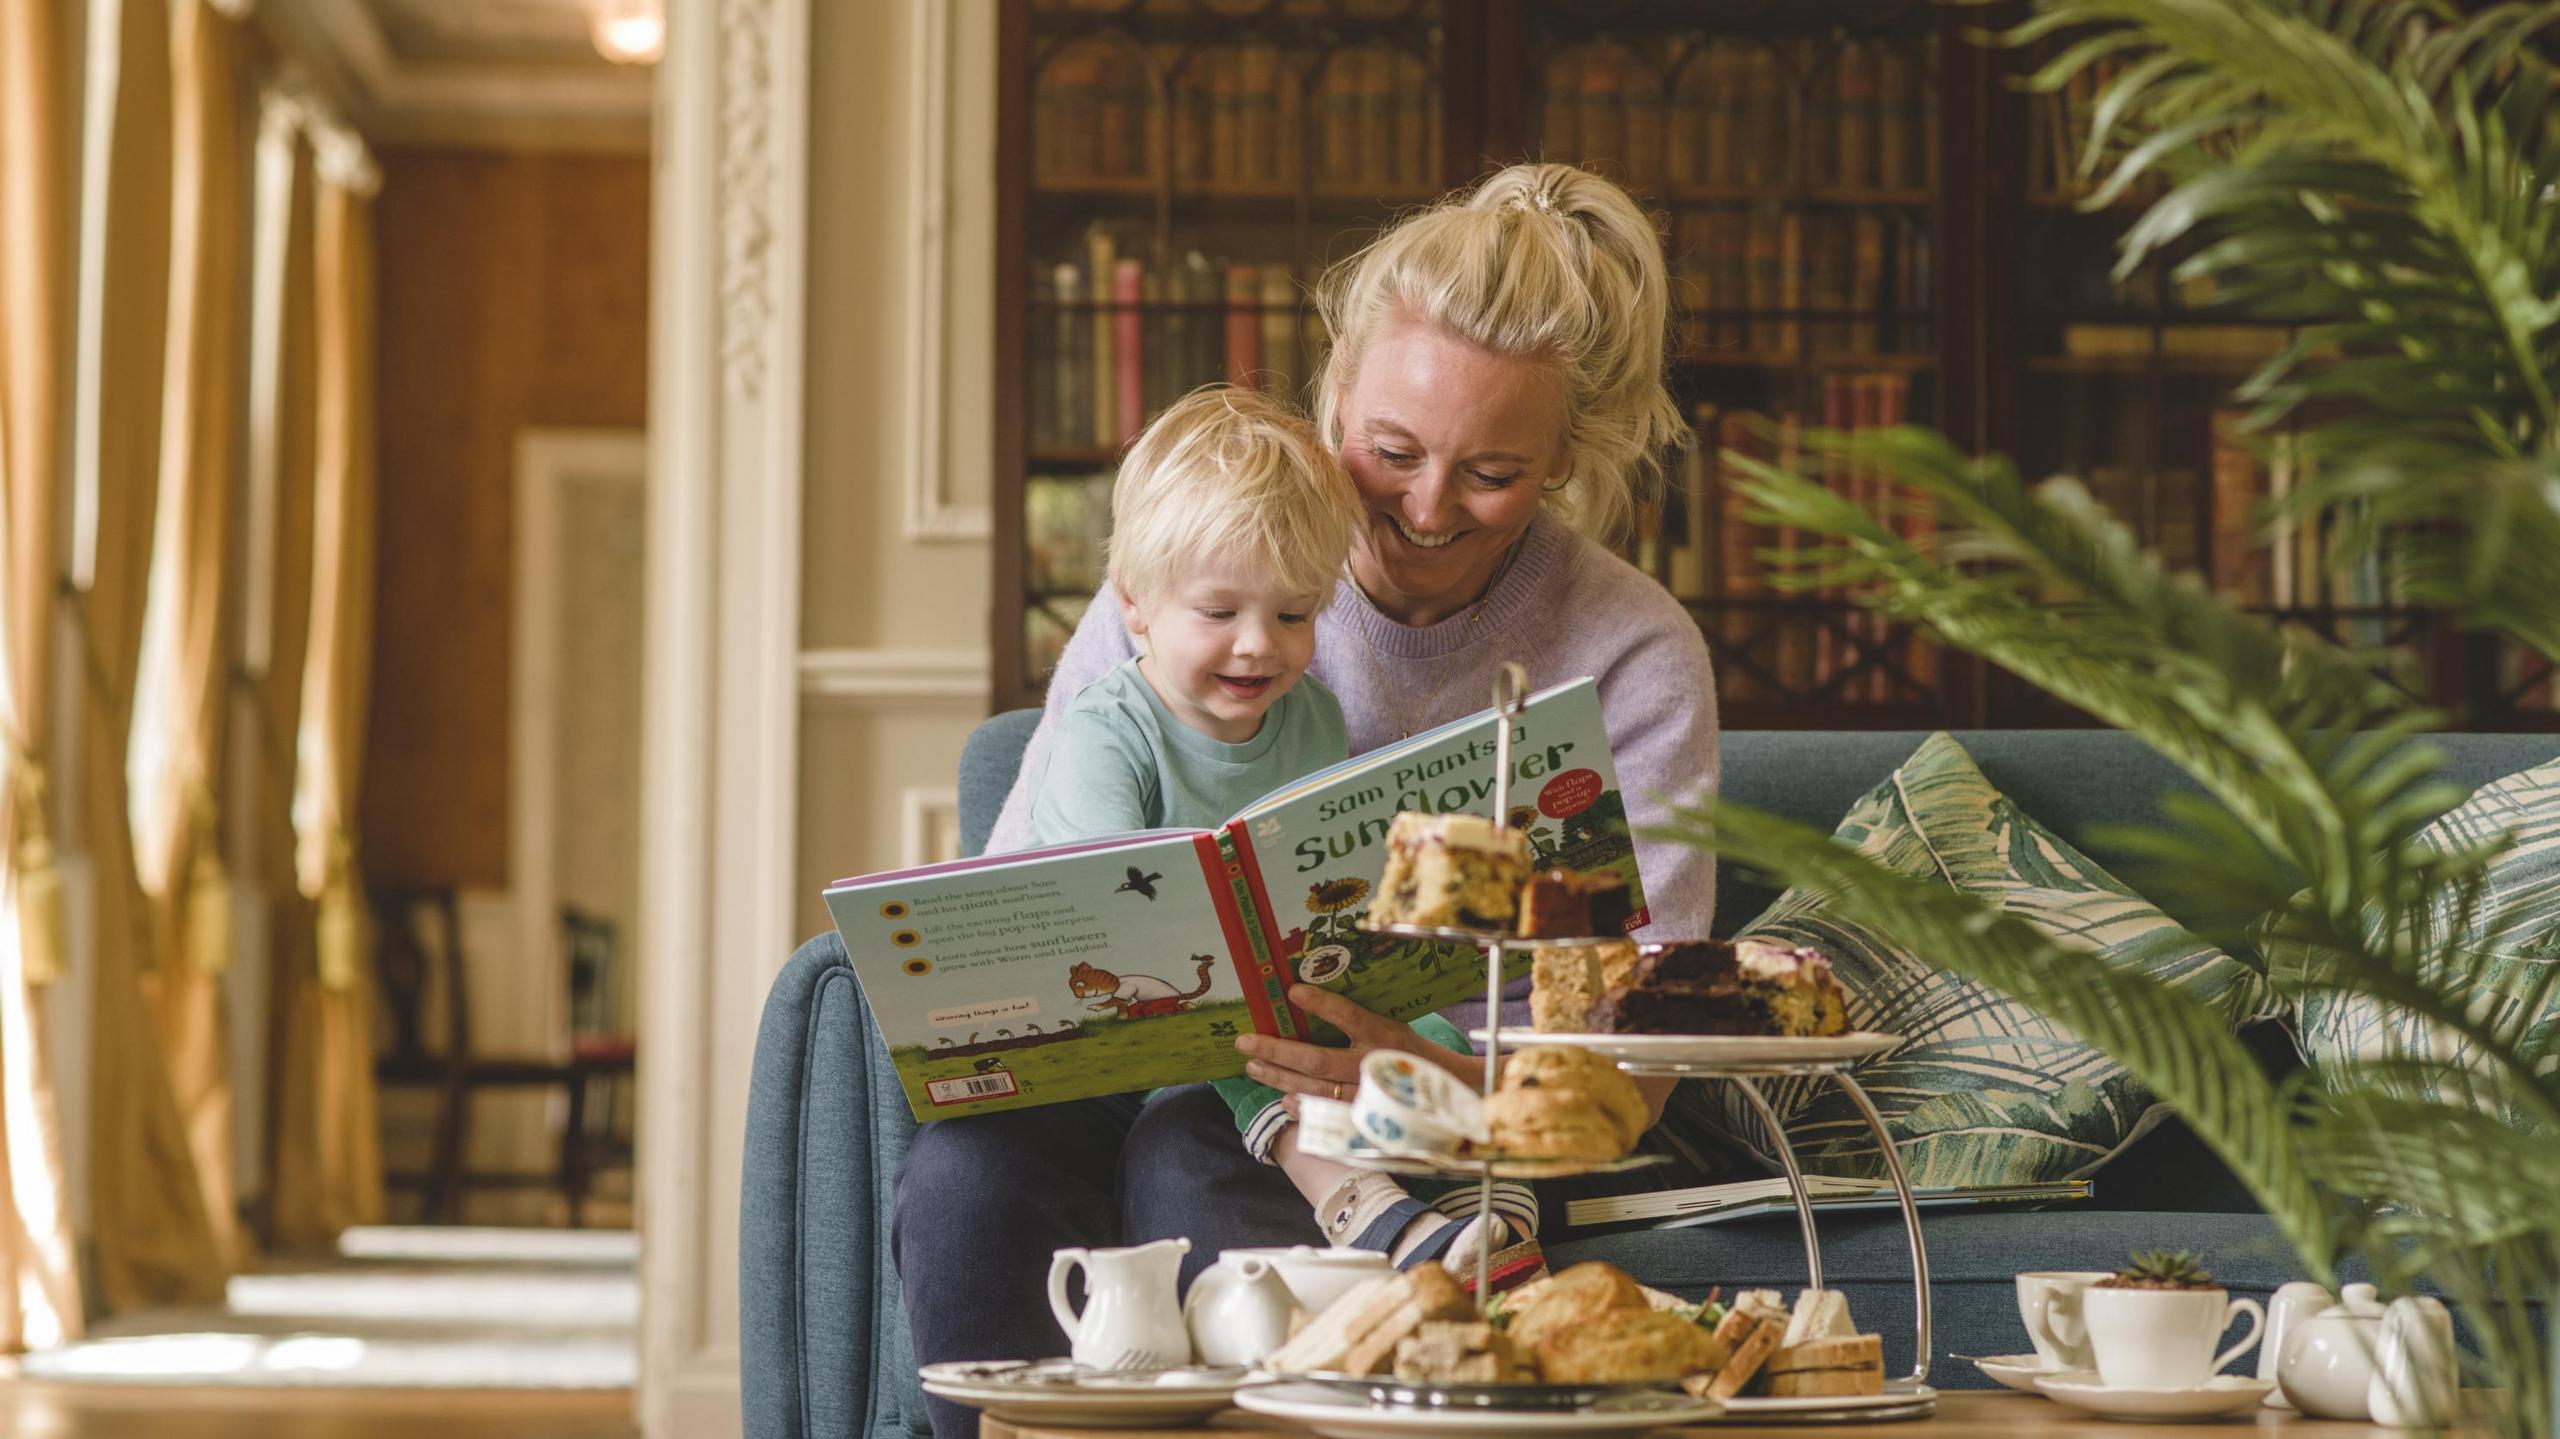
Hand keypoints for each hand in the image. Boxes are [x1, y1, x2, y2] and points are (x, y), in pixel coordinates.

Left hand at [1233, 985, 1484, 1112]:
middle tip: (1245, 1042)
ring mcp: (1367, 1095)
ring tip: (1253, 1066)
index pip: (1348, 1015)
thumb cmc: (1411, 1053)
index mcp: (1383, 1034)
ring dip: (1279, 1079)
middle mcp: (1373, 1064)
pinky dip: (1302, 1107)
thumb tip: (1304, 999)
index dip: (1320, 1004)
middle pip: (1317, 1059)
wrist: (1449, 1092)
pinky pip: (1326, 1115)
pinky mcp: (1365, 1119)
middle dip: (1277, 1049)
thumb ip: (1357, 1020)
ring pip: (1315, 1089)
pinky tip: (1283, 1099)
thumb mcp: (1391, 1025)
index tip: (1292, 991)